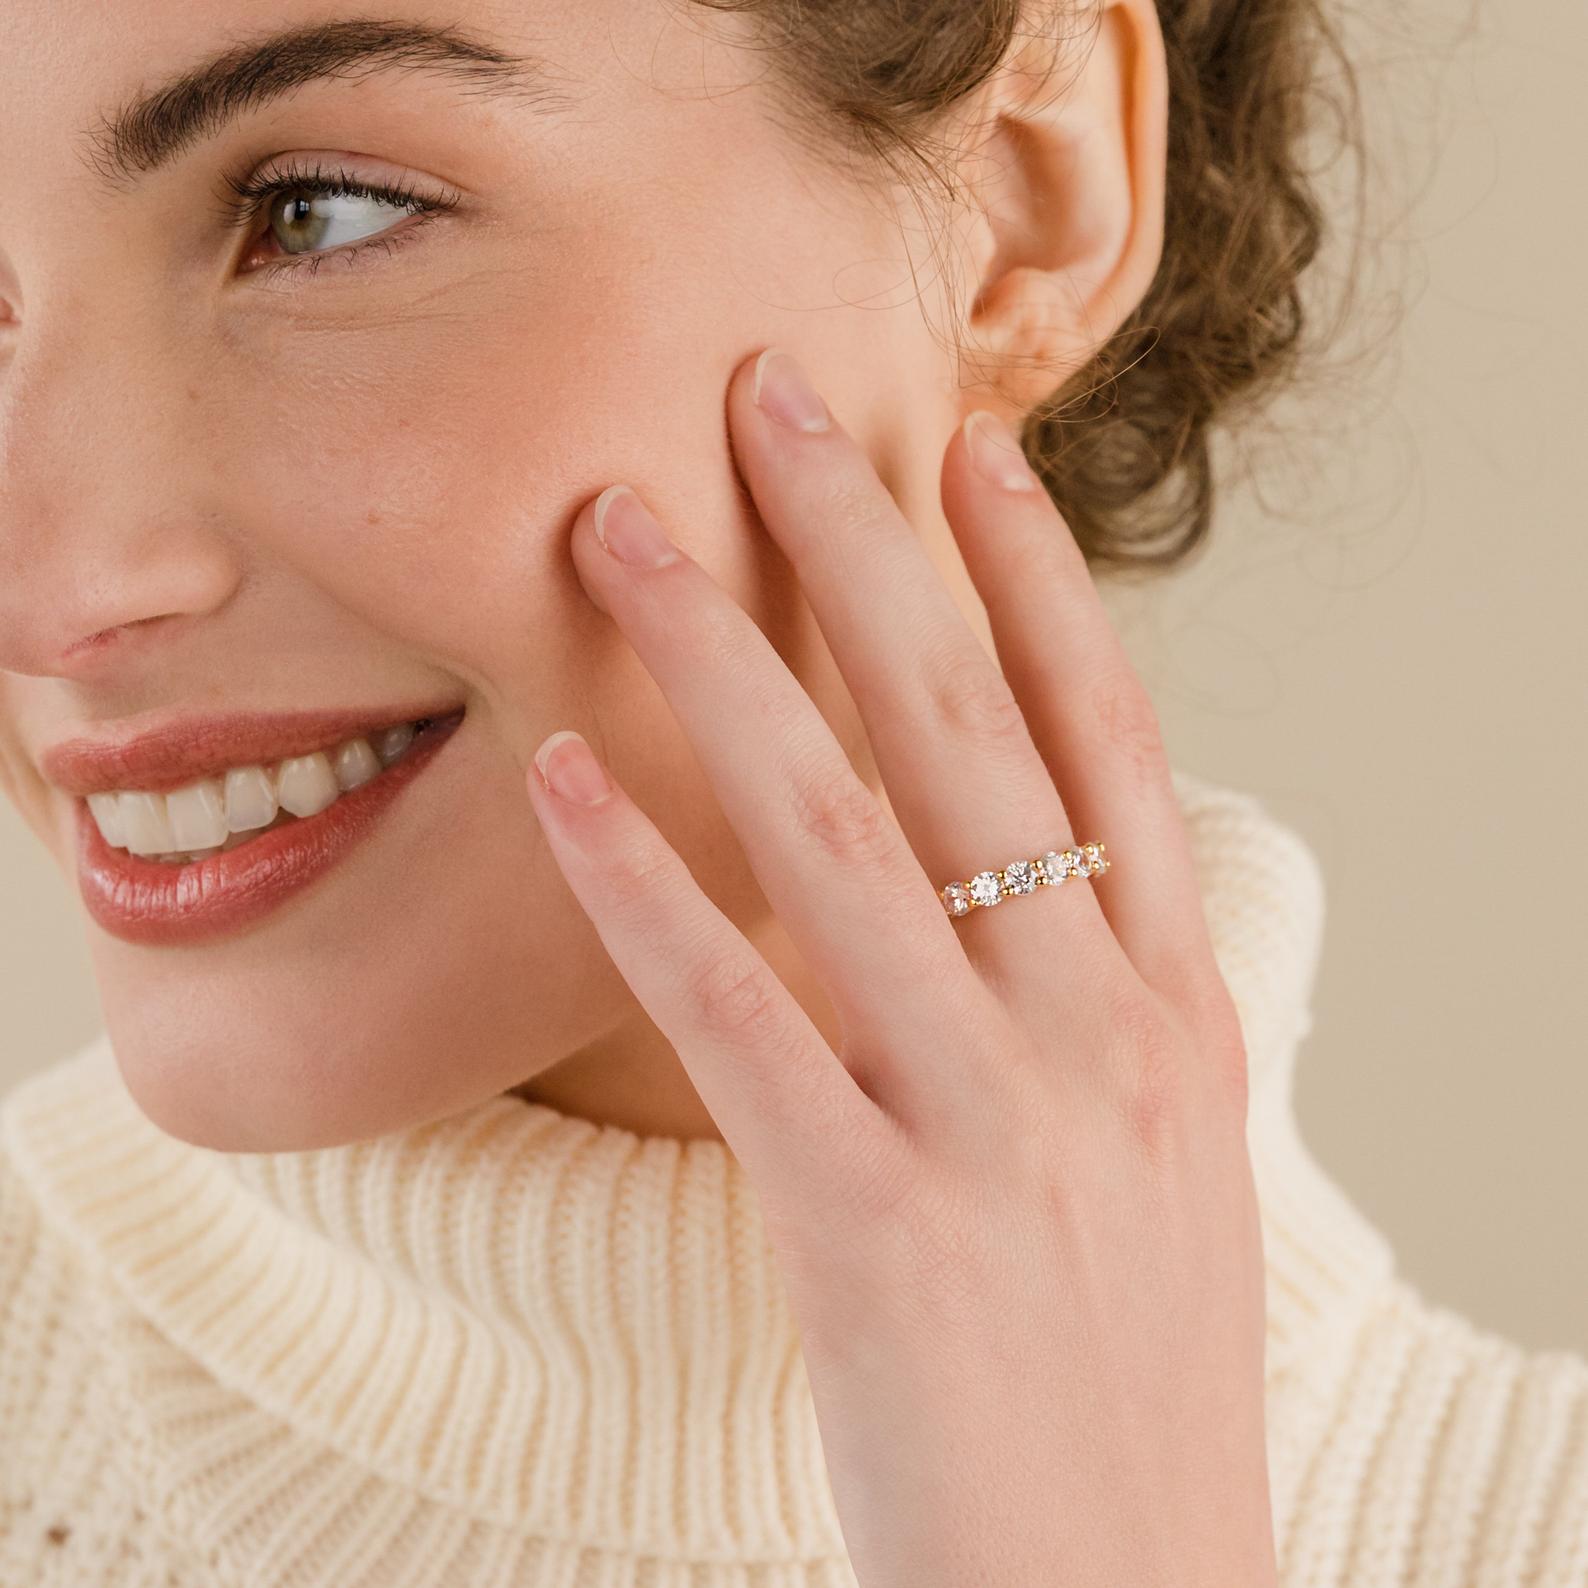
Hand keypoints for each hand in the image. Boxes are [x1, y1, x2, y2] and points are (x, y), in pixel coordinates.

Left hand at [520, 347, 1277, 1587]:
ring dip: (720, 666)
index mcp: (1173, 1004)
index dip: (1034, 579)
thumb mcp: (1166, 1151)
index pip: (1107, 736)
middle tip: (770, 396)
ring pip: (836, 835)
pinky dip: (640, 886)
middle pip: (961, 733)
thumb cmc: (1131, 1364)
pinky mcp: (869, 1220)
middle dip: (861, 546)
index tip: (964, 446)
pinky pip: (735, 1013)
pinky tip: (557, 784)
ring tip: (623, 536)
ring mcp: (988, 1119)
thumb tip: (1021, 864)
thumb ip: (1098, 995)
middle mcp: (1092, 1027)